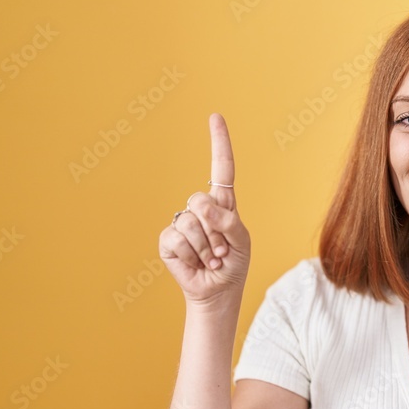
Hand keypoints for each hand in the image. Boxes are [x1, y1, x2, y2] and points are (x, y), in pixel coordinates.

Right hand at [159, 113, 250, 304]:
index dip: (219, 143)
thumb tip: (201, 205)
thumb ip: (227, 222)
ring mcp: (181, 222)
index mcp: (223, 204)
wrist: (218, 291)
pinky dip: (190, 254)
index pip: (221, 168)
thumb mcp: (241, 242)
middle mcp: (200, 208)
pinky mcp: (168, 240)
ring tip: (210, 258)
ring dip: (205, 247)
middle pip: (201, 201)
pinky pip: (177, 238)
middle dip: (215, 231)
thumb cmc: (233, 264)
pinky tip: (195, 262)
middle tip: (221, 250)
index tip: (215, 117)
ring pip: (190, 222)